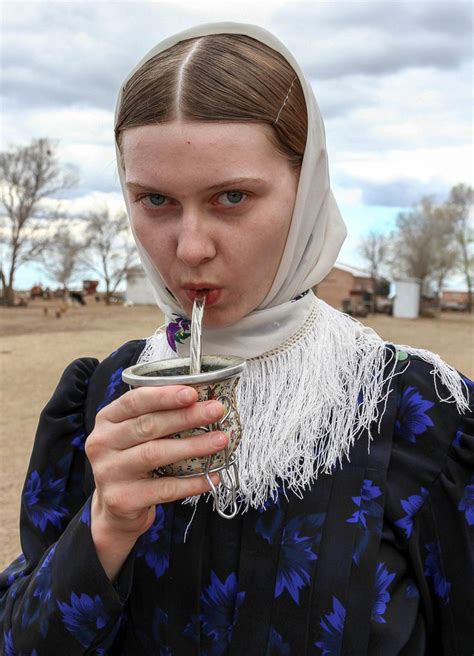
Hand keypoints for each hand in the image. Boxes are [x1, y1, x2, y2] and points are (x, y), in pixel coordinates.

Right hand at [85, 385, 225, 578]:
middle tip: (216, 411)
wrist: (115, 510)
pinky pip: (164, 488)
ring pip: (156, 454)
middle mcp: (102, 443)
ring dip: (193, 446)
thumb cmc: (133, 461)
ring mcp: (108, 473)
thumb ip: (155, 417)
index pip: (134, 401)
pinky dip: (191, 482)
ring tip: (220, 440)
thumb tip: (203, 401)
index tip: (193, 393)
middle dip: (186, 416)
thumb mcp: (134, 435)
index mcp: (106, 420)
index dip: (164, 396)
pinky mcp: (122, 499)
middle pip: (148, 425)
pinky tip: (212, 477)